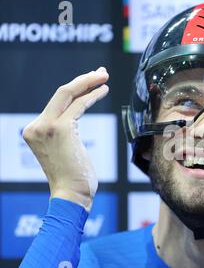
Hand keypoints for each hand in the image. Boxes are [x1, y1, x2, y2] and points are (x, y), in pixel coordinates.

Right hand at [22, 67, 109, 211]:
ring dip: (89, 83)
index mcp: (34, 130)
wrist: (72, 195)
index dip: (76, 88)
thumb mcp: (64, 149)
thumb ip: (64, 131)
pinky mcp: (61, 129)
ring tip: (105, 76)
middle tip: (101, 72)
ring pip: (68, 94)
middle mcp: (36, 126)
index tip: (91, 82)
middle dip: (83, 79)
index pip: (56, 103)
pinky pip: (79, 105)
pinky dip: (93, 95)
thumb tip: (74, 117)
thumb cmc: (74, 177)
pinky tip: (104, 90)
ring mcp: (46, 126)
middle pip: (60, 93)